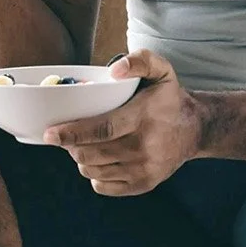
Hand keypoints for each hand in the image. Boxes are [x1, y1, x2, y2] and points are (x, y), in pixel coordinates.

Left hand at [44, 49, 203, 196]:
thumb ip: (139, 61)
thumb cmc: (169, 98)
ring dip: (81, 159)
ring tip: (85, 145)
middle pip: (93, 154)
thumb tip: (114, 70)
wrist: (195, 129)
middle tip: (67, 135)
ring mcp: (144, 169)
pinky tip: (100, 160)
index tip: (50, 134)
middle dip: (72, 146)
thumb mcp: (161, 70)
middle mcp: (145, 147)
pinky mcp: (144, 184)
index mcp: (144, 118)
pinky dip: (94, 174)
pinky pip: (104, 186)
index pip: (102, 129)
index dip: (72, 133)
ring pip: (94, 171)